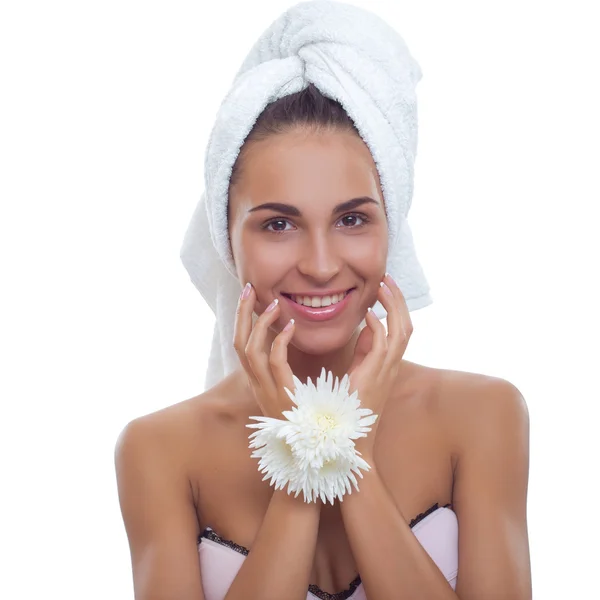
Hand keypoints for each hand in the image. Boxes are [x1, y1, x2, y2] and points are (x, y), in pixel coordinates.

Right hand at [233, 283, 296, 418]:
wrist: (312, 453)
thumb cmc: (307, 420)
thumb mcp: (291, 391)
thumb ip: (287, 369)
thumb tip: (290, 344)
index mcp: (258, 381)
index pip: (242, 345)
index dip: (242, 320)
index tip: (249, 298)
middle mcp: (256, 384)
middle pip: (238, 342)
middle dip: (241, 314)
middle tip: (247, 289)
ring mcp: (266, 390)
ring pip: (249, 350)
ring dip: (259, 324)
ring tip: (273, 305)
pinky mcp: (281, 394)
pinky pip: (274, 362)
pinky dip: (279, 342)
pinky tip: (290, 327)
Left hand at [347, 273, 412, 456]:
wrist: (350, 438)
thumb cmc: (351, 406)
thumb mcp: (359, 371)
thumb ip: (364, 349)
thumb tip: (366, 325)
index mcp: (389, 363)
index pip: (400, 328)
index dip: (396, 306)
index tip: (385, 286)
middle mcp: (393, 365)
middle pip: (406, 325)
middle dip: (398, 301)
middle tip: (387, 279)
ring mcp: (387, 371)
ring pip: (401, 332)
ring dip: (393, 308)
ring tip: (382, 287)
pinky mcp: (375, 377)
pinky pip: (384, 348)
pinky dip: (379, 329)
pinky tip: (368, 315)